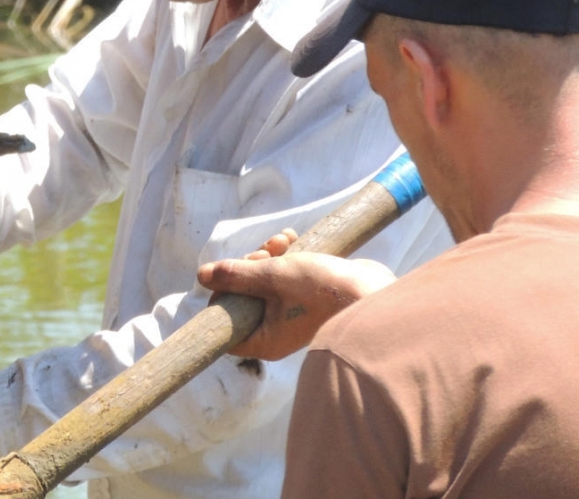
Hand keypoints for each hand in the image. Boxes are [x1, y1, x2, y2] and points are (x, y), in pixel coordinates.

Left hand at [196, 229, 394, 360]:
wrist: (377, 292)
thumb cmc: (325, 292)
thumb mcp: (274, 277)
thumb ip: (237, 275)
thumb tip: (201, 276)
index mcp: (265, 339)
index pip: (227, 323)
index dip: (223, 293)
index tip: (232, 272)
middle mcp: (277, 331)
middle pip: (245, 295)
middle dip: (249, 265)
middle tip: (262, 253)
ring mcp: (293, 313)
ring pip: (265, 279)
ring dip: (267, 254)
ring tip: (281, 241)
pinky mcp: (308, 295)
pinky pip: (286, 274)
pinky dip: (285, 255)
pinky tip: (292, 238)